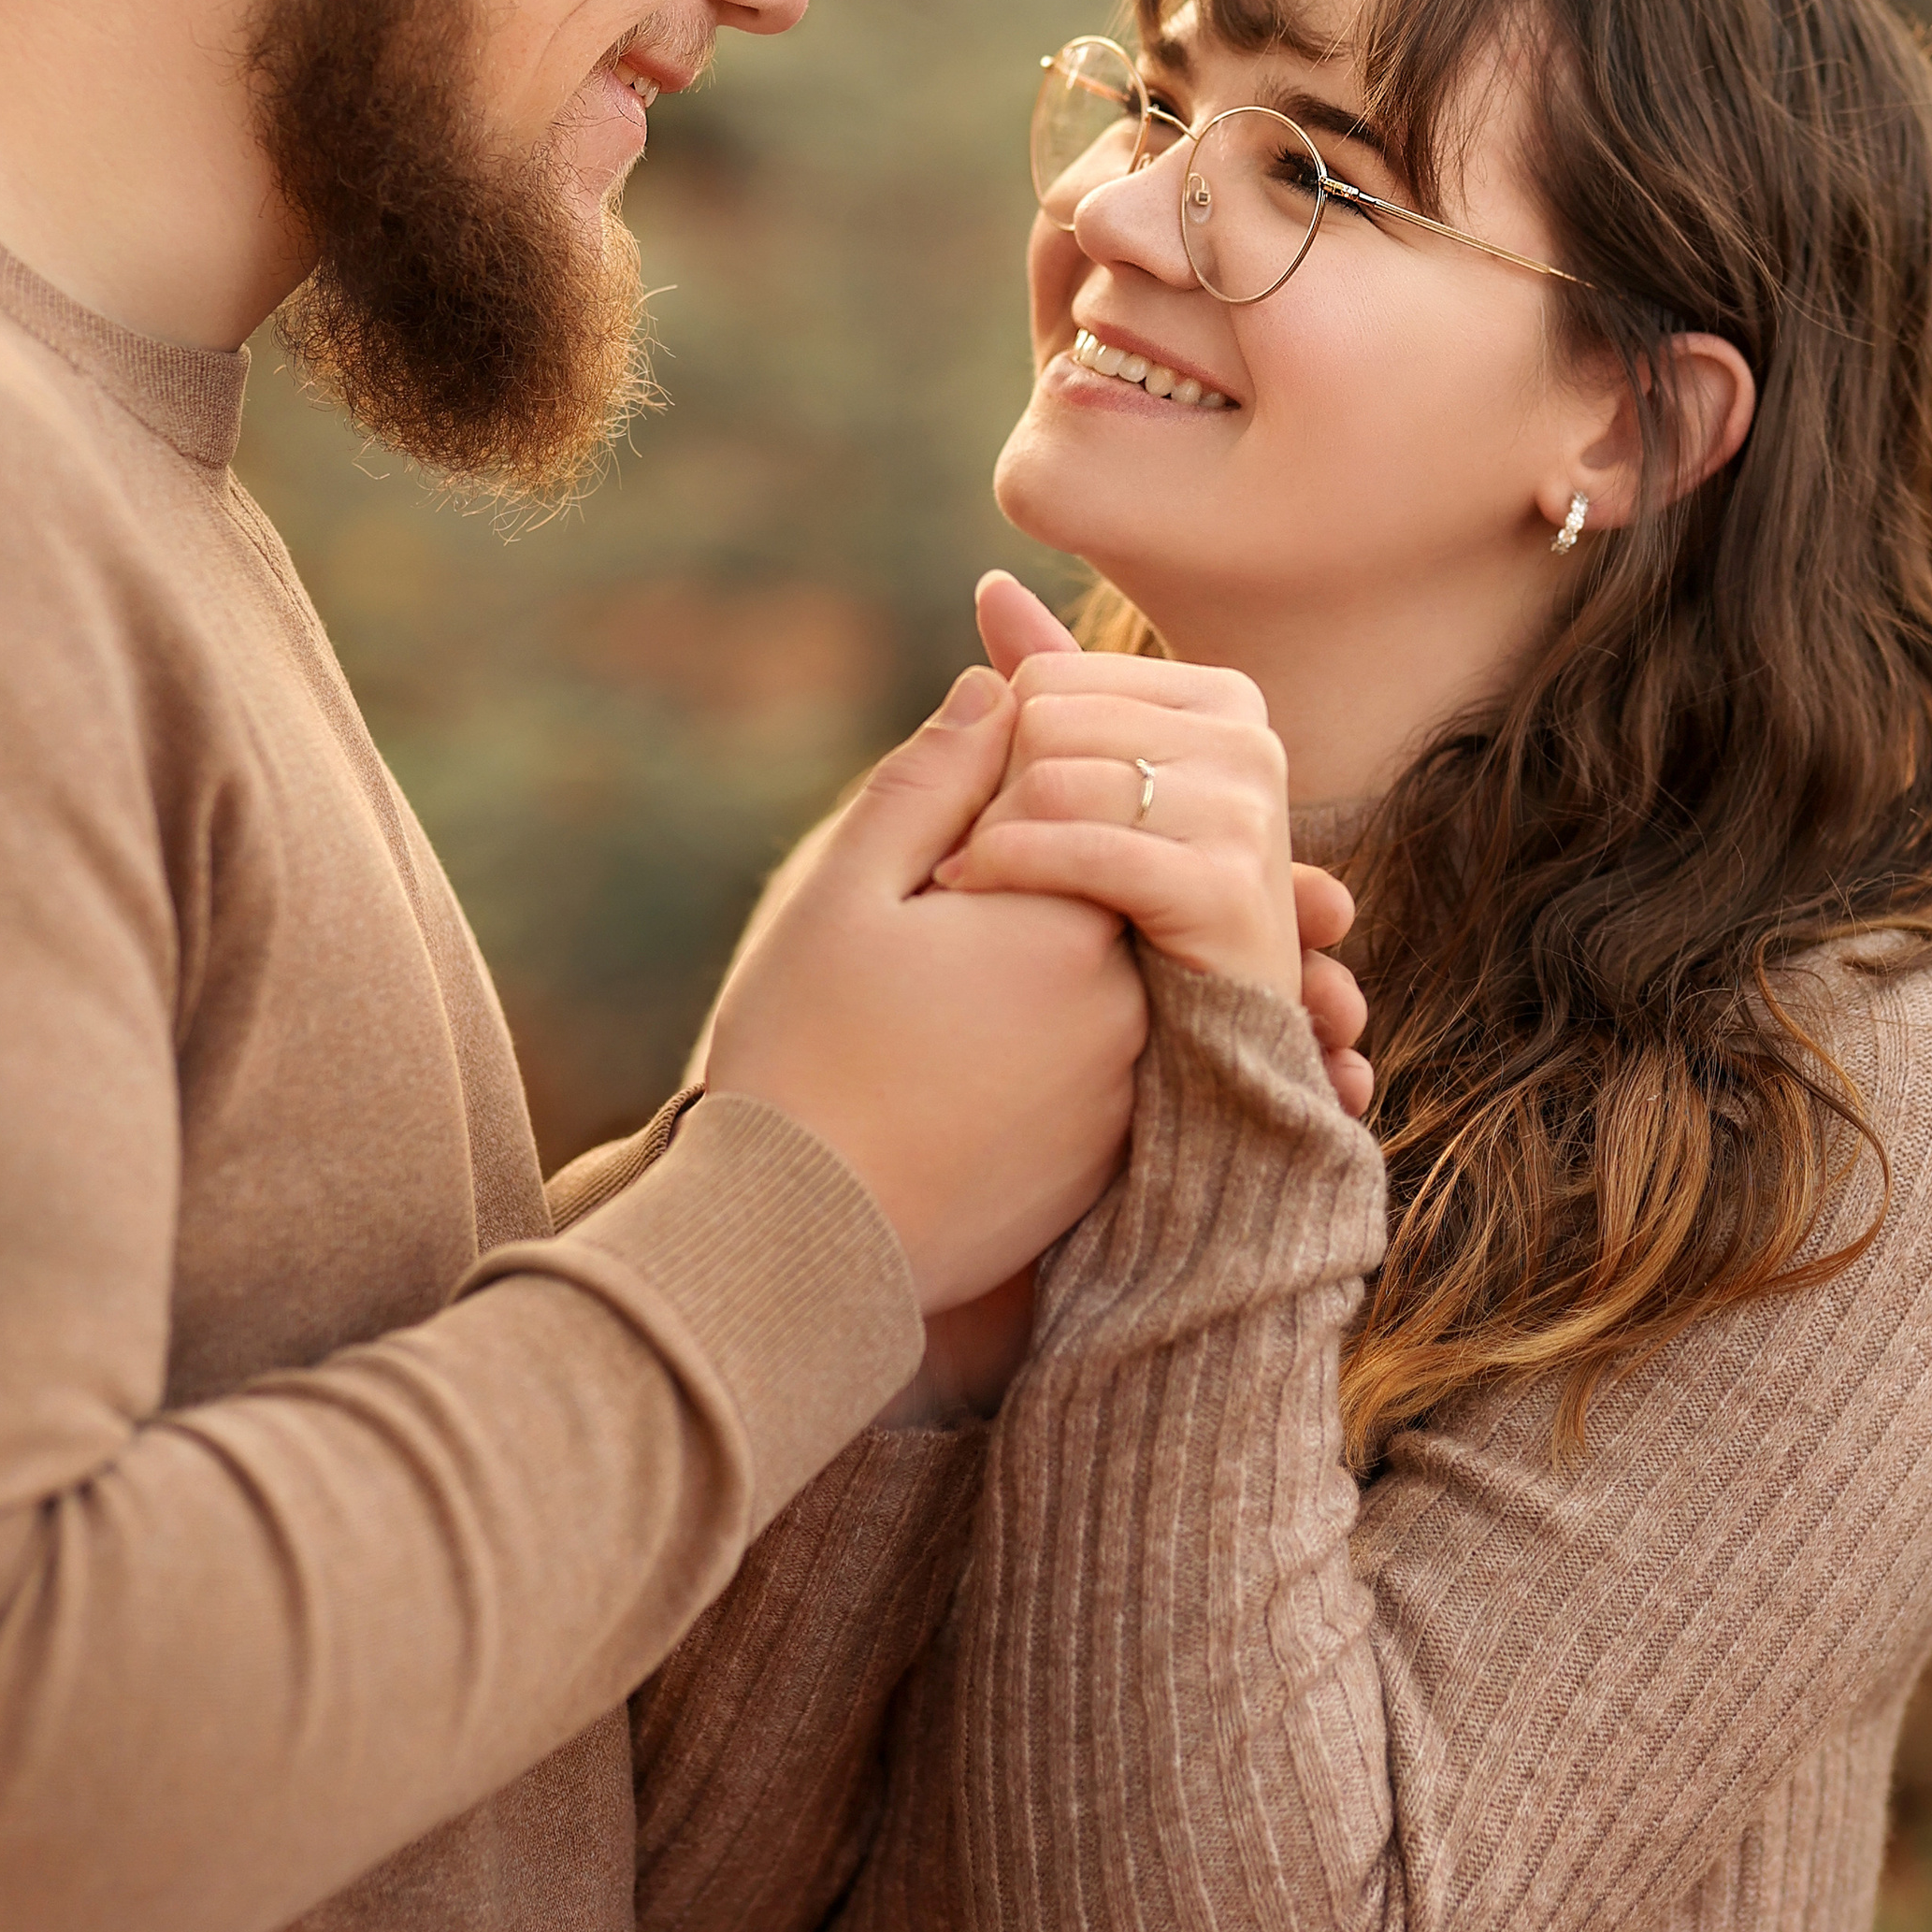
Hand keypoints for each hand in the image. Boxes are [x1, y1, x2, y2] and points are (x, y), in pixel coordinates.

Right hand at [702, 667, 1146, 1312]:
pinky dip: (1082, 1038)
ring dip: (1086, 950)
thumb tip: (1002, 683)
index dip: (1033, 779)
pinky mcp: (1116, 1161)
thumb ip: (933, 780)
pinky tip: (997, 1044)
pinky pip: (1126, 1066)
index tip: (984, 777)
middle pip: (1129, 888)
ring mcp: (1136, 1090)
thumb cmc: (801, 1055)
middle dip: (1073, 859)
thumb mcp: (845, 890)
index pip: (1095, 802)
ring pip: (1131, 978)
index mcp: (1077, 914)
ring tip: (980, 967)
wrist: (794, 1247)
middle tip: (988, 871)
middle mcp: (1137, 1000)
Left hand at [970, 575, 1373, 1115]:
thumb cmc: (1117, 932)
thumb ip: (1048, 688)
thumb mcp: (1079, 794)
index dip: (991, 748)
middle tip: (959, 863)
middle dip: (989, 794)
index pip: (1051, 676)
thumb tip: (992, 582)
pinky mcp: (1228, 892)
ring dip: (989, 839)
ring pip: (1057, 776)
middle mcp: (1248, 746)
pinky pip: (1081, 846)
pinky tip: (967, 896)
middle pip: (1050, 718)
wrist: (1174, 1085)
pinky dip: (1005, 867)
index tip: (977, 818)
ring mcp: (1248, 817)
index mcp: (1221, 703)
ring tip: (962, 887)